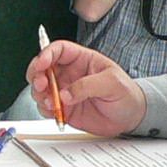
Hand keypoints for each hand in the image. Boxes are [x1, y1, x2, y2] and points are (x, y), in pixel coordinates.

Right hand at [25, 40, 145, 135]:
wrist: (131, 117)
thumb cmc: (126, 93)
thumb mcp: (112, 83)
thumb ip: (87, 85)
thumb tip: (65, 94)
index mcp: (81, 59)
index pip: (58, 50)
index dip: (46, 54)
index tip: (42, 64)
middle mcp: (69, 74)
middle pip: (43, 68)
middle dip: (36, 74)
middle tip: (41, 84)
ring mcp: (65, 91)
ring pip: (41, 88)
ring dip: (39, 94)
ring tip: (50, 102)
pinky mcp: (64, 108)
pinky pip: (46, 107)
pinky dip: (45, 110)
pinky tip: (54, 112)